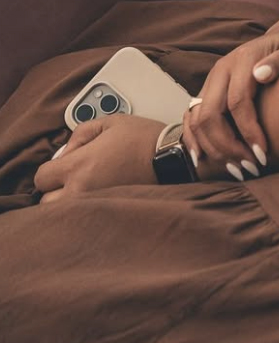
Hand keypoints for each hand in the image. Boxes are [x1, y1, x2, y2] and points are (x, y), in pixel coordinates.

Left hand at [34, 115, 162, 203]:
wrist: (172, 158)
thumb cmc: (143, 138)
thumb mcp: (109, 122)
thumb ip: (79, 134)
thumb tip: (64, 152)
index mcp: (78, 166)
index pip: (41, 178)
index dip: (51, 169)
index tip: (65, 165)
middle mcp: (81, 190)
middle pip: (46, 202)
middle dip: (56, 190)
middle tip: (73, 179)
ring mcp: (95, 206)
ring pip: (63, 215)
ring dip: (67, 203)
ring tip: (84, 191)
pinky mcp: (109, 214)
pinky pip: (84, 219)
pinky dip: (85, 212)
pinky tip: (97, 200)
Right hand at [181, 9, 278, 181]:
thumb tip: (262, 74)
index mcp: (241, 60)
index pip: (237, 102)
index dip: (248, 130)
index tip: (263, 154)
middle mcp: (220, 71)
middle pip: (210, 115)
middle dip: (228, 146)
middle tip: (250, 167)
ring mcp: (210, 81)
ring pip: (197, 120)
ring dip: (213, 149)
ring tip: (237, 169)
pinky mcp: (207, 92)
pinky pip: (190, 118)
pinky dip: (193, 140)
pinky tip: (203, 160)